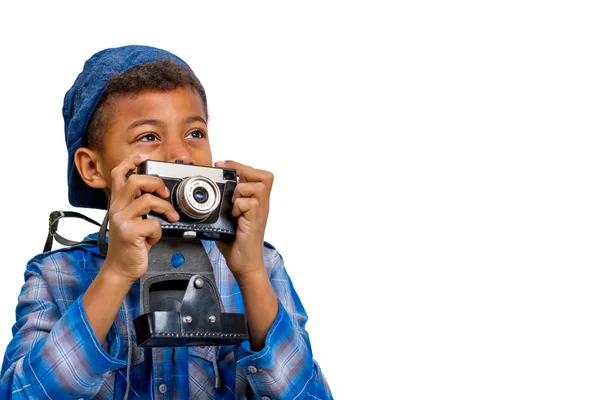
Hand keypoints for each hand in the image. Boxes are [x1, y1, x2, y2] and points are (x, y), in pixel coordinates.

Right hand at [103, 154, 178, 283]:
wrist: (120, 269)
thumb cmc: (129, 245)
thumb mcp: (131, 221)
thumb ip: (139, 206)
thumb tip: (159, 194)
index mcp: (118, 203)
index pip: (119, 174)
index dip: (131, 161)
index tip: (144, 157)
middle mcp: (117, 208)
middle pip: (136, 180)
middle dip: (156, 183)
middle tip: (164, 194)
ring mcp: (122, 220)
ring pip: (148, 200)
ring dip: (165, 208)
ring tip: (168, 218)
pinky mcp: (129, 232)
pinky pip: (153, 223)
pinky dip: (158, 231)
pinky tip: (153, 238)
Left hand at [214, 160, 273, 278]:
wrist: (244, 265)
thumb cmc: (237, 245)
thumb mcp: (228, 220)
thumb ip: (223, 206)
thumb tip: (209, 195)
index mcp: (256, 203)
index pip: (258, 175)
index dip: (241, 166)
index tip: (222, 165)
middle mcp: (261, 206)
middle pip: (265, 176)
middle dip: (245, 172)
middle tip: (233, 179)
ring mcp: (260, 213)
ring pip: (257, 187)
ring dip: (241, 191)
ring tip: (233, 204)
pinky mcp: (255, 221)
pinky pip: (249, 203)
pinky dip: (238, 206)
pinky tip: (234, 216)